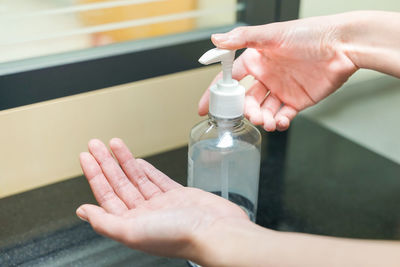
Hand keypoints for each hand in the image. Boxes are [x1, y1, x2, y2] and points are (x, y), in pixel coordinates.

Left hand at [76, 138, 249, 261]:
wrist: (217, 231)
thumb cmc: (180, 236)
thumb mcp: (133, 231)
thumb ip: (105, 222)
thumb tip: (82, 212)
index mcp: (132, 225)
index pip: (106, 196)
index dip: (95, 175)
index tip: (86, 157)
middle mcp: (145, 215)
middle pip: (119, 184)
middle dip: (106, 163)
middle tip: (95, 144)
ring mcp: (162, 204)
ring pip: (137, 178)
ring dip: (124, 161)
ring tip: (114, 143)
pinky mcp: (179, 195)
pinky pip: (157, 180)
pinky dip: (146, 169)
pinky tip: (137, 161)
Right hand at [198, 15, 357, 130]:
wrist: (342, 45)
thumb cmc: (309, 34)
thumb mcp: (271, 34)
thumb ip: (242, 39)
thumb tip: (216, 40)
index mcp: (257, 61)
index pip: (230, 79)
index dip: (217, 93)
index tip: (205, 107)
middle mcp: (267, 76)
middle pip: (246, 100)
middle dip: (246, 111)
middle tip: (251, 116)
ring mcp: (282, 90)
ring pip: (263, 110)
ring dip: (262, 119)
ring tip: (268, 122)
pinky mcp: (298, 101)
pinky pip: (283, 116)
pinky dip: (279, 122)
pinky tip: (280, 122)